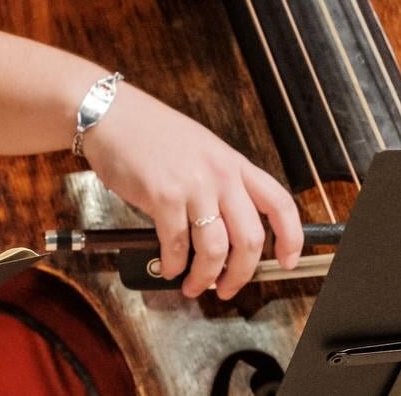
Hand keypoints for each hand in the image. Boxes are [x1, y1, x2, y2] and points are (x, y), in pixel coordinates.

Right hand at [76, 85, 303, 299]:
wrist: (109, 113)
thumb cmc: (147, 131)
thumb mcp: (199, 148)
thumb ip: (217, 182)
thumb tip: (224, 229)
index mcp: (232, 163)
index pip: (279, 204)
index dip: (291, 238)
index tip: (287, 260)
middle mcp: (220, 175)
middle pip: (250, 239)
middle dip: (241, 274)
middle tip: (228, 287)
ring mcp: (192, 185)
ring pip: (215, 249)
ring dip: (205, 277)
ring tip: (194, 285)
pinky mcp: (163, 196)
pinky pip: (176, 244)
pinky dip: (173, 264)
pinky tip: (169, 267)